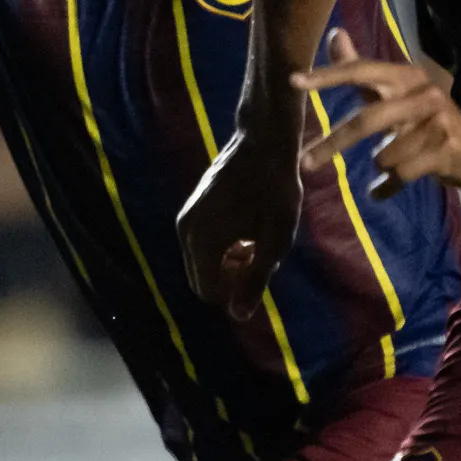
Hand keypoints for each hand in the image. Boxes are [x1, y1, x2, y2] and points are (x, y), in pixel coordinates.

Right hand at [177, 129, 302, 317]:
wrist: (262, 144)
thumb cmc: (275, 192)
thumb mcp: (275, 241)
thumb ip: (255, 281)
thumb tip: (239, 317)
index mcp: (204, 243)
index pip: (209, 292)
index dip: (236, 292)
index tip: (263, 269)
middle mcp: (185, 232)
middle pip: (201, 279)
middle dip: (230, 278)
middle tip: (262, 256)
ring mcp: (185, 218)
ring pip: (201, 261)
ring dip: (227, 261)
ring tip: (258, 239)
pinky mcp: (191, 208)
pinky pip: (200, 242)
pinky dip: (221, 245)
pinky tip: (246, 225)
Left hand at [296, 29, 460, 197]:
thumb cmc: (422, 117)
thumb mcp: (392, 90)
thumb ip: (359, 66)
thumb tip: (335, 33)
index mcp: (405, 76)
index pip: (361, 70)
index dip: (328, 75)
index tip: (295, 81)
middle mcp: (423, 94)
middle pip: (367, 120)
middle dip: (332, 145)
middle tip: (303, 164)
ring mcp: (439, 122)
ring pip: (384, 156)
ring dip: (380, 165)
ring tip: (392, 161)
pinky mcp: (448, 151)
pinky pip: (400, 176)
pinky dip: (386, 187)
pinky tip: (385, 188)